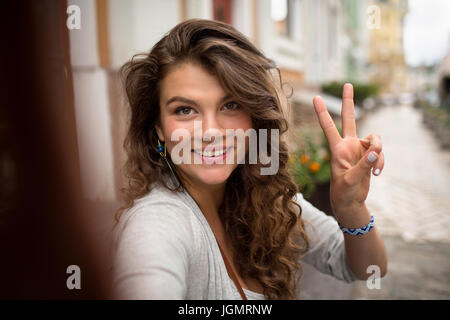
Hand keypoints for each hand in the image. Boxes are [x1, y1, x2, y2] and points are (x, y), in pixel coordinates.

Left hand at [312, 83, 383, 219]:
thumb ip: (364, 165)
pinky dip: (381, 162)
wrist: (351, 202)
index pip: (328, 127)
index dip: (322, 113)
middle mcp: (347, 145)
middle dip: (348, 101)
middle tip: (347, 84)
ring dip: (379, 152)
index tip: (315, 98)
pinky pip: (380, 152)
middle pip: (349, 118)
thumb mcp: (351, 181)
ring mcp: (359, 149)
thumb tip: (376, 151)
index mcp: (337, 149)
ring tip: (375, 170)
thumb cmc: (344, 192)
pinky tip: (377, 173)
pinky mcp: (369, 156)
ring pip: (375, 140)